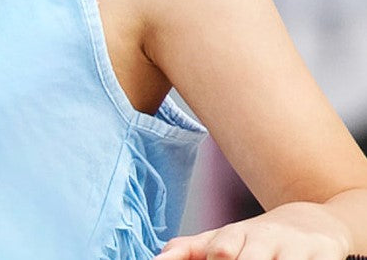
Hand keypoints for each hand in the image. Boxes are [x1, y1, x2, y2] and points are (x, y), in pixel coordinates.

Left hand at [155, 202, 351, 259]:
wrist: (310, 222)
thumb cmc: (259, 238)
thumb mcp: (224, 239)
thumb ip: (190, 248)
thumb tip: (157, 257)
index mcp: (234, 235)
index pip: (216, 251)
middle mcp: (260, 238)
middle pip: (237, 256)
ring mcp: (290, 247)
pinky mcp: (320, 255)